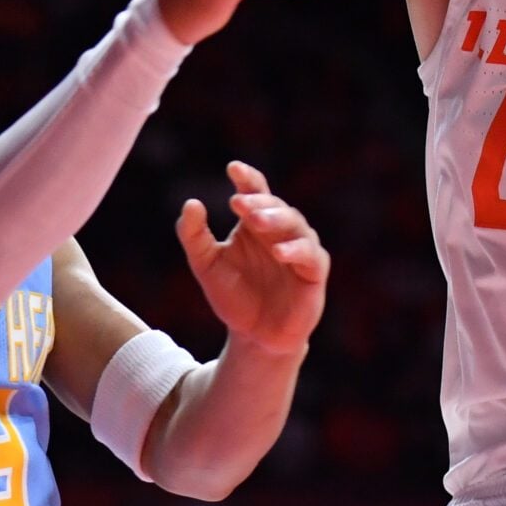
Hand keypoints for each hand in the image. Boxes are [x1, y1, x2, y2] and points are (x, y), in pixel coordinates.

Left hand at [177, 161, 329, 353]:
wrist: (253, 336)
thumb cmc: (233, 296)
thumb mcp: (205, 265)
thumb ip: (194, 236)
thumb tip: (191, 203)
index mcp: (255, 224)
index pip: (255, 192)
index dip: (247, 179)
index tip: (232, 168)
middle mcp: (280, 231)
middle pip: (275, 206)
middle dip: (258, 201)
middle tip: (238, 201)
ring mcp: (300, 250)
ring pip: (295, 225)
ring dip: (276, 220)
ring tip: (255, 220)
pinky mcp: (313, 273)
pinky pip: (310, 256)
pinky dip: (296, 250)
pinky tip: (278, 251)